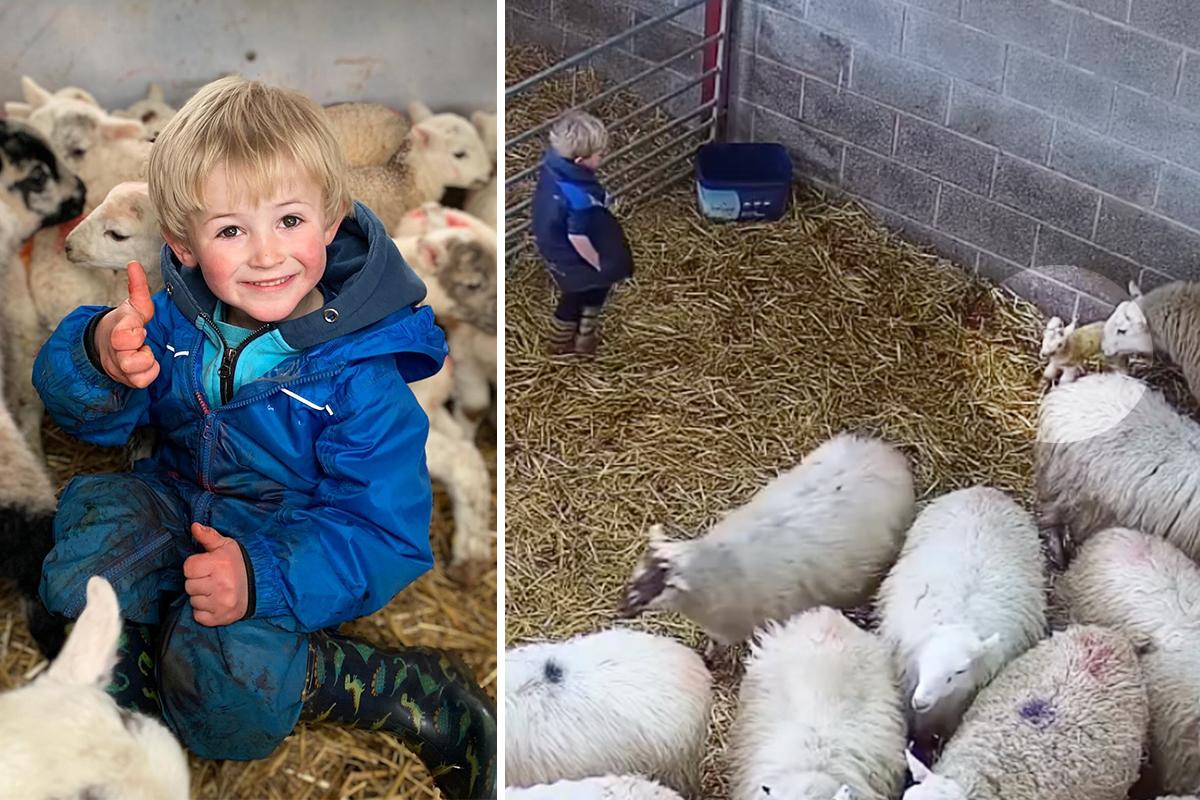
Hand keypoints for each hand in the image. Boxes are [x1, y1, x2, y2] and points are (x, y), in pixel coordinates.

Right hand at [93, 260, 159, 387]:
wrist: (106, 344)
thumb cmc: (125, 323)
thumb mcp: (133, 306)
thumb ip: (137, 287)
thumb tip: (134, 264)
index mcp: (118, 330)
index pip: (123, 337)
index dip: (135, 334)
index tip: (140, 328)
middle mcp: (116, 352)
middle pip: (127, 361)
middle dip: (142, 354)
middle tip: (143, 343)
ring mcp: (120, 367)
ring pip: (135, 375)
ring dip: (146, 364)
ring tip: (145, 352)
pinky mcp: (127, 380)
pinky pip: (141, 383)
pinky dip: (149, 373)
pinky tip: (148, 363)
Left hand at [184, 523, 248, 626]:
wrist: (260, 586)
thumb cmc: (239, 564)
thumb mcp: (226, 546)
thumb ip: (208, 536)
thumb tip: (194, 526)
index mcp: (220, 564)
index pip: (188, 568)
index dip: (195, 566)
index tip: (206, 566)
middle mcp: (220, 585)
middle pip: (189, 585)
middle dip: (197, 581)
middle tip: (211, 579)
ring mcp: (220, 603)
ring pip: (193, 600)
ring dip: (200, 596)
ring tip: (214, 591)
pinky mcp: (220, 618)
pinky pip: (198, 615)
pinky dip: (204, 611)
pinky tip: (215, 602)